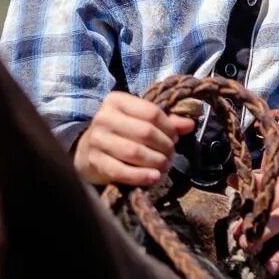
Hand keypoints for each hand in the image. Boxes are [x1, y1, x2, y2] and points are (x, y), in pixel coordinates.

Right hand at [74, 92, 195, 185]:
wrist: (87, 151)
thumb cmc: (121, 132)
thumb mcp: (141, 121)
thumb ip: (166, 121)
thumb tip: (190, 124)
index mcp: (116, 101)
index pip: (151, 112)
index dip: (169, 127)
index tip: (175, 138)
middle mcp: (104, 117)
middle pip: (145, 132)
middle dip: (164, 147)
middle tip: (171, 155)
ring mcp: (97, 140)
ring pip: (135, 152)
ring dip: (156, 162)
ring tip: (165, 166)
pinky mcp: (94, 161)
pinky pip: (121, 171)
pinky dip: (141, 176)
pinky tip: (154, 177)